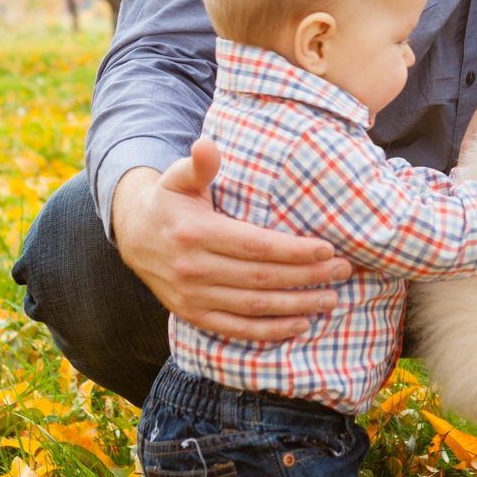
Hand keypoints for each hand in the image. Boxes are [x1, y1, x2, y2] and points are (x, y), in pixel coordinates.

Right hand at [111, 138, 352, 340]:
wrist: (133, 236)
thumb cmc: (169, 201)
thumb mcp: (178, 178)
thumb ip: (198, 164)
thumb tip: (207, 145)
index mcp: (195, 233)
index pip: (254, 245)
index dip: (293, 250)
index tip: (328, 249)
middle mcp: (193, 269)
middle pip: (261, 278)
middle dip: (307, 277)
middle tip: (343, 272)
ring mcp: (192, 297)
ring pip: (254, 307)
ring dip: (296, 305)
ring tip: (331, 299)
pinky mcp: (193, 316)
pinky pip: (236, 330)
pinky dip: (270, 332)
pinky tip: (300, 324)